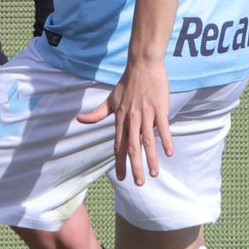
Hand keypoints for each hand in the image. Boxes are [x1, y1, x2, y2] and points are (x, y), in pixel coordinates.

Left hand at [76, 59, 172, 185]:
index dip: (119, 162)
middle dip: (135, 167)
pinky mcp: (160, 108)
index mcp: (120, 119)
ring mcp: (146, 114)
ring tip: (154, 174)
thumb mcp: (110, 99)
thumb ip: (97, 113)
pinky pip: (163, 128)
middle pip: (132, 147)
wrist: (142, 65)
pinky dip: (166, 141)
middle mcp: (132, 119)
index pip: (119, 145)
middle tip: (138, 183)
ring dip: (151, 159)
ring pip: (148, 141)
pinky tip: (169, 153)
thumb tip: (79, 119)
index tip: (121, 177)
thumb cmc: (127, 83)